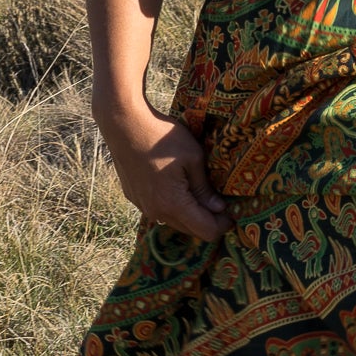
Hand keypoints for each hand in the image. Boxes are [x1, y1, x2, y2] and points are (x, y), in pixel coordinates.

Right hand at [96, 100, 228, 239]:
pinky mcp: (133, 197)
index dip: (222, 225)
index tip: (231, 213)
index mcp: (174, 204)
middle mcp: (156, 212)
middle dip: (207, 221)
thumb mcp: (193, 157)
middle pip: (190, 230)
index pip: (205, 231)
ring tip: (199, 192)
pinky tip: (177, 185)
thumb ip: (205, 188)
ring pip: (173, 221)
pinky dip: (172, 205)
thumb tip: (218, 208)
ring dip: (189, 214)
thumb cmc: (161, 137)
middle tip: (219, 202)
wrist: (124, 124)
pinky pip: (158, 210)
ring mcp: (142, 206)